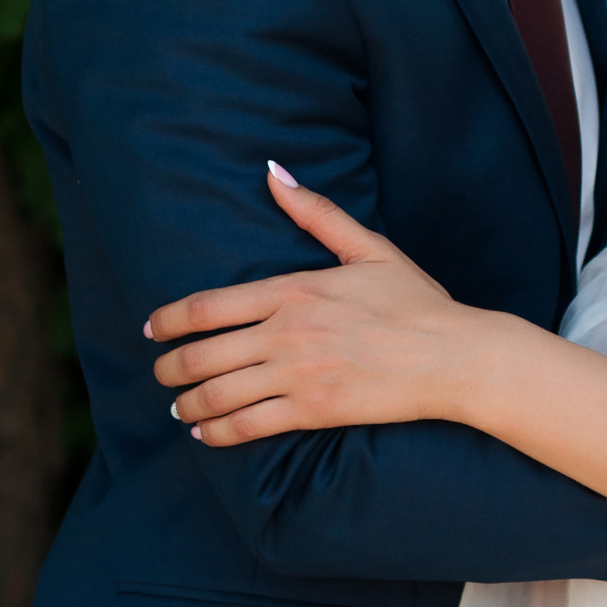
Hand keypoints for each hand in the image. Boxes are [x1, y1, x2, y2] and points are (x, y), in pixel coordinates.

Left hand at [147, 167, 495, 445]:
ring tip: (179, 408)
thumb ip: (315, 212)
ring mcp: (299, 375)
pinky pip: (248, 426)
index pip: (210, 306)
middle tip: (160, 375)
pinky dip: (218, 433)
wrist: (454, 355)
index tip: (152, 329)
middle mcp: (288, 332)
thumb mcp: (368, 247)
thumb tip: (272, 172)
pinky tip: (208, 434)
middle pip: (202, 354)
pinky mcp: (314, 412)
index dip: (170, 320)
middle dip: (169, 369)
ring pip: (219, 395)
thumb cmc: (414, 301)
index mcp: (296, 289)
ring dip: (188, 405)